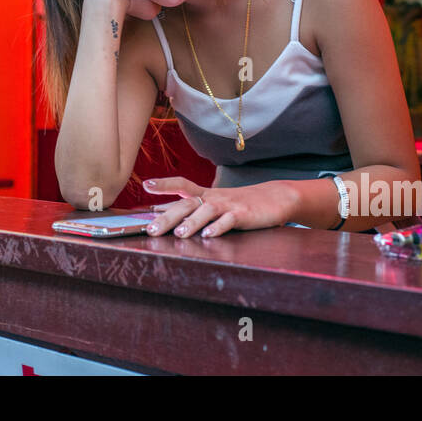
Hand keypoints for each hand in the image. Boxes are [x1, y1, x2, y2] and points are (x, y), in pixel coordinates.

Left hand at [142, 176, 295, 237]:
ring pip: (206, 211)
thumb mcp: (214, 203)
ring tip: (179, 233)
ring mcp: (229, 205)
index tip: (146, 185)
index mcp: (206, 195)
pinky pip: (229, 220)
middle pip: (188, 203)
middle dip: (168, 216)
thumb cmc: (240, 203)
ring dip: (192, 222)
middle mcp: (214, 198)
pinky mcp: (244, 214)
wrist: (275, 198)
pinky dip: (218, 227)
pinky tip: (209, 235)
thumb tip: (158, 211)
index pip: (182, 185)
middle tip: (151, 228)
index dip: (164, 184)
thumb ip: (189, 207)